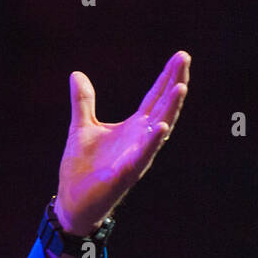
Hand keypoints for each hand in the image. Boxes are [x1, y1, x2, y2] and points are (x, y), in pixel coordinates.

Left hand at [53, 51, 189, 234]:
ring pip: (159, 129)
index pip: (154, 97)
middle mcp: (141, 139)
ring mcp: (137, 156)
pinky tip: (162, 127)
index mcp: (133, 127)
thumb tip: (77, 74)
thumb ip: (84, 101)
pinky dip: (152, 141)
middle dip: (174, 83)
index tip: (180, 56)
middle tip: (184, 58)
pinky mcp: (126, 173)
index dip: (166, 77)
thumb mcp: (81, 127)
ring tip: (181, 87)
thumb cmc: (82, 167)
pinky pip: (143, 155)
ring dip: (171, 109)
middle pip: (162, 107)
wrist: (72, 200)